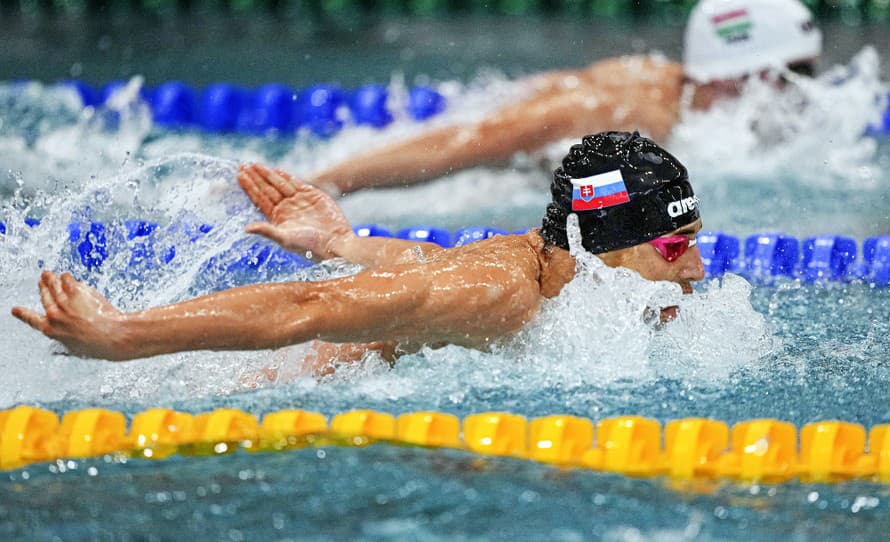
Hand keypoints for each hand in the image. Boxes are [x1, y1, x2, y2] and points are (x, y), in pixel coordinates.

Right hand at [11, 271, 129, 360]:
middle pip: (45, 297)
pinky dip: (66, 277)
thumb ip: (68, 335)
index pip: (32, 320)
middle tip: (41, 281)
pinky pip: (67, 280)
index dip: (23, 314)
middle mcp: (54, 315)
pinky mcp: (76, 292)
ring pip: (54, 286)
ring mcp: (64, 302)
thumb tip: (69, 332)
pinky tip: (67, 276)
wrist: (112, 335)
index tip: (16, 310)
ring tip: (48, 274)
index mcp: (52, 330)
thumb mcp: (76, 346)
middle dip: (43, 288)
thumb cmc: (99, 345)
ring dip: (50, 279)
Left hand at [237, 163, 354, 259]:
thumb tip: (246, 229)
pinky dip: (286, 176)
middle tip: (242, 165)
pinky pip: (296, 183)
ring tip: (255, 164)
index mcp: (277, 218)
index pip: (259, 199)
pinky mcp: (312, 195)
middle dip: (255, 177)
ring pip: (279, 184)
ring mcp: (298, 200)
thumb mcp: (285, 239)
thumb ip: (266, 231)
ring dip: (267, 174)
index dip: (249, 187)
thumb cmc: (309, 245)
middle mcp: (286, 208)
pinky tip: (276, 170)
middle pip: (266, 189)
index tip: (239, 175)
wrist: (334, 241)